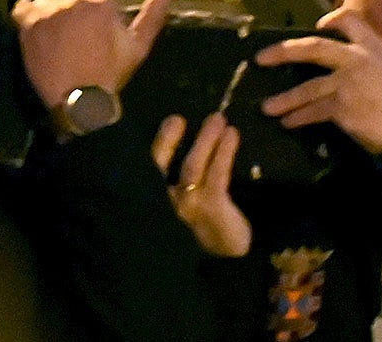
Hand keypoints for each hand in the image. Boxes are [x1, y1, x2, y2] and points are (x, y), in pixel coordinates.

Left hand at [14, 0, 172, 115]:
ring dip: (48, 18)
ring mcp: (48, 12)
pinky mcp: (27, 25)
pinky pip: (22, 9)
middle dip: (68, 15)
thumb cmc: (112, 75)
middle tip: (72, 42)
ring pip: (45, 4)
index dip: (87, 11)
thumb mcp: (137, 47)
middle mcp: (72, 1)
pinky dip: (25, 16)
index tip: (88, 31)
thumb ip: (151, 16)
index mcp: (99, 2)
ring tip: (54, 44)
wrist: (82, 103)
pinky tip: (34, 32)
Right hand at [152, 114, 251, 257]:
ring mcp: (188, 206)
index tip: (170, 121)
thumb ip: (182, 181)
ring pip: (193, 166)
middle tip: (181, 118)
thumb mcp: (188, 207)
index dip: (157, 144)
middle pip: (163, 165)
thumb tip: (189, 145)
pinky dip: (224, 151)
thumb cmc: (208, 231)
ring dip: (205, 140)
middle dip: (170, 140)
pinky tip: (232, 135)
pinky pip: (216, 173)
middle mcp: (167, 204)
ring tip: (218, 120)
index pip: (149, 170)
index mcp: (157, 203)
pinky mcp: (211, 207)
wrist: (230, 263)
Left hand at [256, 5, 381, 155]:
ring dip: (285, 99)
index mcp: (374, 46)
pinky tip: (288, 123)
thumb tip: (361, 67)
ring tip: (267, 107)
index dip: (332, 19)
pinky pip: (313, 112)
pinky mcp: (341, 107)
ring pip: (308, 88)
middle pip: (313, 48)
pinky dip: (299, 118)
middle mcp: (356, 58)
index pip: (349, 19)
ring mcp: (346, 82)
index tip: (320, 25)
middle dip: (284, 52)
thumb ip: (376, 60)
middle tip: (261, 57)